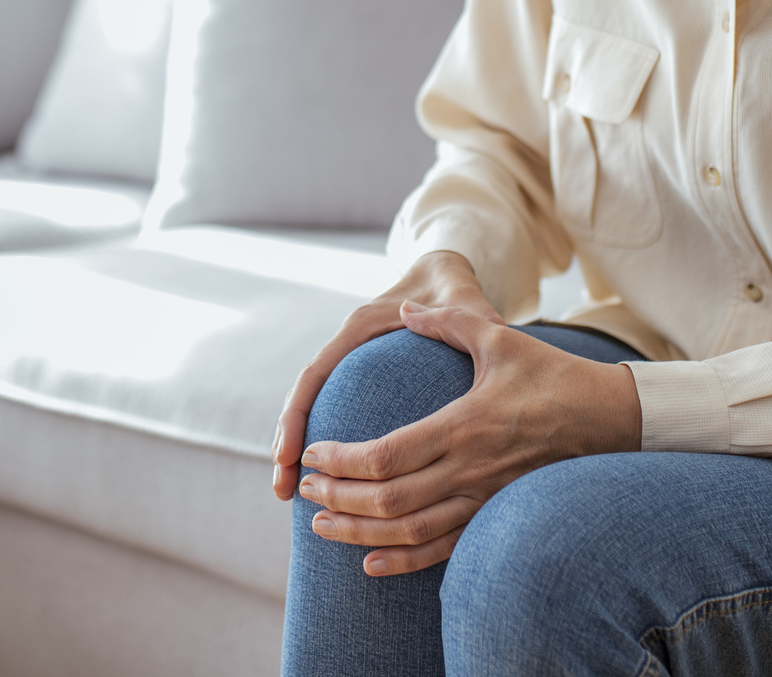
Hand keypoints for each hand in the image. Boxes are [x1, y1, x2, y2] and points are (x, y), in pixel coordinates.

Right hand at [272, 251, 500, 502]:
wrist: (446, 275)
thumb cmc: (453, 291)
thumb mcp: (462, 303)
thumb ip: (466, 321)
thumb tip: (489, 334)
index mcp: (360, 327)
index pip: (316, 373)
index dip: (298, 415)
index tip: (292, 456)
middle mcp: (347, 346)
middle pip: (305, 399)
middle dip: (288, 444)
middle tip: (282, 492)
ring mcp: (350, 363)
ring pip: (312, 410)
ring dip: (297, 450)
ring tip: (287, 495)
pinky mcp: (360, 379)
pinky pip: (332, 414)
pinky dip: (326, 448)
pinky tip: (329, 485)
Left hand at [295, 301, 641, 575]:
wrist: (607, 419)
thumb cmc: (550, 374)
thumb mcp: (499, 338)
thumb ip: (448, 322)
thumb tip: (407, 310)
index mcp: (463, 425)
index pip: (387, 456)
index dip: (342, 461)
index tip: (314, 452)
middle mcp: (469, 470)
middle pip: (388, 501)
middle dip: (337, 497)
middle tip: (306, 486)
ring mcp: (482, 500)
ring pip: (409, 532)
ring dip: (357, 532)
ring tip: (320, 524)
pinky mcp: (493, 516)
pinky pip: (442, 550)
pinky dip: (401, 561)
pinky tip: (369, 561)